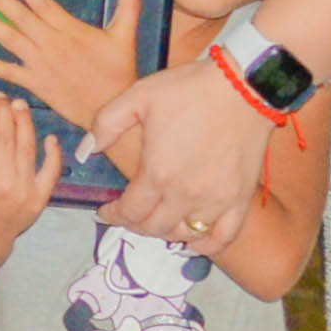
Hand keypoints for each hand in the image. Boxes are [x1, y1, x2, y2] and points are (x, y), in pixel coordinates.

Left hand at [0, 0, 140, 132]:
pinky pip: (10, 73)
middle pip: (21, 18)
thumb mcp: (125, 37)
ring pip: (11, 41)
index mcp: (70, 31)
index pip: (44, 5)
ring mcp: (40, 65)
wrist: (110, 109)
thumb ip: (128, 7)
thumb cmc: (118, 71)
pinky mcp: (36, 84)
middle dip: (0, 0)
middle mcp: (51, 44)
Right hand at [0, 92, 61, 275]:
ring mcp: (24, 192)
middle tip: (0, 96)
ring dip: (25, 122)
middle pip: (6, 137)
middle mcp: (3, 185)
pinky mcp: (40, 199)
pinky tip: (49, 137)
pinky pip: (50, 172)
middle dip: (3, 111)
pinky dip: (53, 154)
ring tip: (20, 105)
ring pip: (28, 148)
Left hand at [90, 55, 274, 253]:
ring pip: (183, 234)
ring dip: (165, 232)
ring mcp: (215, 200)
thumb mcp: (139, 96)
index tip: (104, 211)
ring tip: (157, 220)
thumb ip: (106, 124)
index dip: (112, 214)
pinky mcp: (240, 199)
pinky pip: (223, 236)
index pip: (129, 210)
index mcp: (158, 172)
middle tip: (129, 214)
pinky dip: (205, 245)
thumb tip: (86, 151)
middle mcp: (185, 194)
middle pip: (153, 227)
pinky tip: (192, 240)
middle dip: (135, 224)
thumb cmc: (190, 89)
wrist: (244, 86)